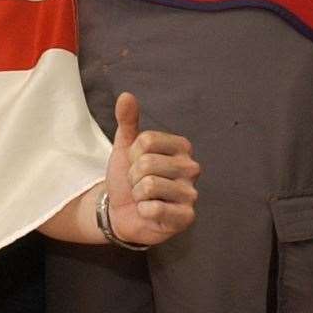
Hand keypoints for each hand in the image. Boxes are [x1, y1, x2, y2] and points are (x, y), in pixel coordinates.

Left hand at [103, 92, 198, 246]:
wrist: (121, 211)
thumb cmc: (128, 177)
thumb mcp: (125, 146)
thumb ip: (127, 120)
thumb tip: (126, 95)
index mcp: (182, 147)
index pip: (147, 140)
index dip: (132, 154)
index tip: (135, 163)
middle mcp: (192, 168)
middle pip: (147, 163)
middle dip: (134, 176)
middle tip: (139, 184)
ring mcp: (191, 194)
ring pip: (149, 185)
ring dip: (137, 194)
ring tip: (144, 198)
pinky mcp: (186, 217)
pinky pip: (155, 208)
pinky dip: (144, 211)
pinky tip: (149, 212)